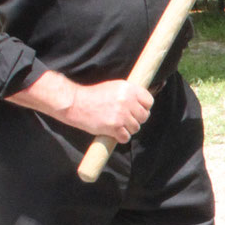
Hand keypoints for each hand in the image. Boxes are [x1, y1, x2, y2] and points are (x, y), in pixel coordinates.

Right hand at [8, 70, 152, 141]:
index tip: (137, 111)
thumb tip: (144, 103)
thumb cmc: (94, 96)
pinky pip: (126, 137)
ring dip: (128, 129)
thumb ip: (129, 94)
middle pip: (144, 116)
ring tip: (117, 125)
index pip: (149, 101)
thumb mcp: (114, 87)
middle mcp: (127, 101)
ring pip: (136, 128)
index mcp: (128, 89)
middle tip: (125, 120)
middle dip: (136, 120)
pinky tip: (113, 133)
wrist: (76, 103)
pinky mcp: (114, 126)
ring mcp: (121, 114)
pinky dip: (120, 137)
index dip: (144, 107)